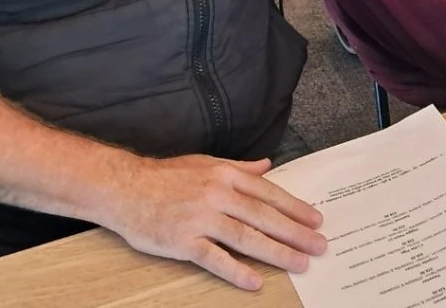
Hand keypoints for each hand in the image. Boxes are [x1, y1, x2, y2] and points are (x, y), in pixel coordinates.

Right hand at [104, 154, 325, 290]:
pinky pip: (214, 258)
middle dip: (295, 232)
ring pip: (246, 237)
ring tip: (299, 263)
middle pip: (263, 216)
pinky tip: (255, 281)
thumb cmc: (167, 176)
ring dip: (276, 252)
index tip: (315, 220)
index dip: (294, 208)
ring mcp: (200, 218)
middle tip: (318, 245)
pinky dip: (236, 270)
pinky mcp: (183, 241)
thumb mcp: (206, 163)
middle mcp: (217, 194)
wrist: (126, 188)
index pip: (267, 193)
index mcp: (225, 174)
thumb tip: (267, 166)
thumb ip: (239, 168)